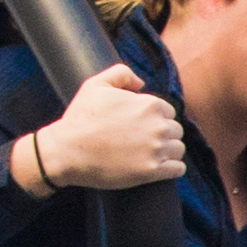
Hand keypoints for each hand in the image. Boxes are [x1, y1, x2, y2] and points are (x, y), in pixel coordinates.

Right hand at [13, 66, 183, 196]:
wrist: (67, 151)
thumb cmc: (80, 117)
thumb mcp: (96, 84)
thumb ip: (121, 74)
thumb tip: (141, 83)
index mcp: (150, 104)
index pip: (168, 111)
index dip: (156, 118)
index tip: (142, 125)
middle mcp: (158, 126)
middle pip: (175, 130)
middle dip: (163, 134)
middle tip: (145, 141)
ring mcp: (156, 150)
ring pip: (178, 149)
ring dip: (169, 151)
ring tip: (152, 154)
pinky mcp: (153, 171)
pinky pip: (178, 169)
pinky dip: (173, 168)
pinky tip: (162, 167)